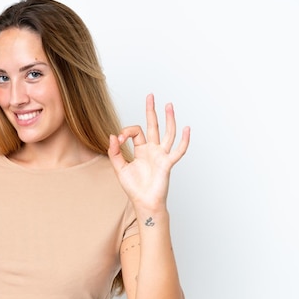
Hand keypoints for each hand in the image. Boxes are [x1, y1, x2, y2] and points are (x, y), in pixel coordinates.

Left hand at [108, 93, 189, 209]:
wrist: (143, 202)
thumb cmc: (134, 187)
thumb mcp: (119, 168)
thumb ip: (114, 152)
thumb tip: (112, 135)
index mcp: (141, 150)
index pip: (136, 132)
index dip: (126, 132)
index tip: (119, 139)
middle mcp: (153, 150)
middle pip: (153, 125)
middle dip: (151, 111)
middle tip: (150, 96)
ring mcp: (161, 155)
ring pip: (167, 133)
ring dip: (168, 119)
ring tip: (169, 105)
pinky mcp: (167, 163)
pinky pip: (178, 151)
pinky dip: (184, 141)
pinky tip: (187, 129)